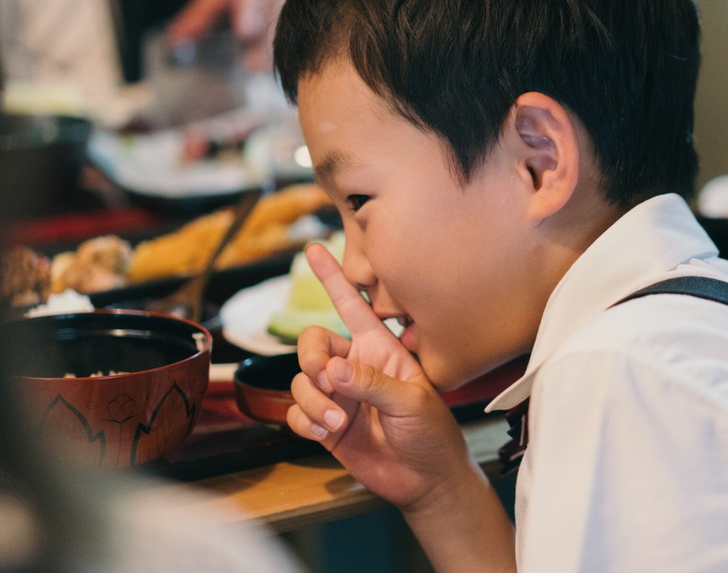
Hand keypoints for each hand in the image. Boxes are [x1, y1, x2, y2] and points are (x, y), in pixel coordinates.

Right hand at [286, 243, 472, 509]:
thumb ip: (371, 383)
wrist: (426, 479)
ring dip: (313, 400)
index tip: (313, 248)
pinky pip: (295, 411)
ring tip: (338, 421)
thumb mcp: (411, 401)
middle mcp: (354, 366)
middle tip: (327, 382)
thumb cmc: (431, 433)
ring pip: (301, 380)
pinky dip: (304, 421)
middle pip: (311, 343)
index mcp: (380, 348)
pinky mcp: (325, 423)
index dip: (332, 277)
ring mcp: (339, 394)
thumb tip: (331, 371)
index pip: (352, 304)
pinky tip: (324, 433)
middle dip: (310, 359)